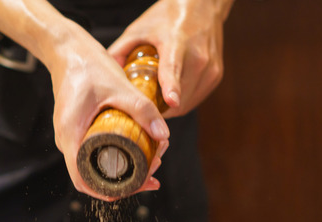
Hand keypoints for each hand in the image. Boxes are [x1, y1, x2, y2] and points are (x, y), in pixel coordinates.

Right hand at [46, 27, 170, 199]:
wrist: (68, 50)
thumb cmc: (87, 66)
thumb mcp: (120, 88)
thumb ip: (143, 110)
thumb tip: (164, 136)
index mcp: (71, 135)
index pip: (84, 179)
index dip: (109, 191)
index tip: (135, 188)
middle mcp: (67, 141)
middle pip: (92, 177)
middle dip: (125, 180)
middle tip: (153, 172)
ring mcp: (71, 136)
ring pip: (95, 164)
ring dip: (123, 166)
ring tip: (152, 158)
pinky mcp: (77, 129)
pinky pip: (94, 151)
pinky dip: (116, 153)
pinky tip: (137, 147)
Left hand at [108, 0, 233, 117]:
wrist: (202, 6)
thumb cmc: (168, 17)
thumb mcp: (139, 29)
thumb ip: (120, 51)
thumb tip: (105, 75)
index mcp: (177, 43)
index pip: (174, 69)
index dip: (172, 88)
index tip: (171, 102)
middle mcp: (198, 56)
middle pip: (179, 95)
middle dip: (159, 108)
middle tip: (141, 111)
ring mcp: (210, 67)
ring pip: (188, 102)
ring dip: (170, 109)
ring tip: (155, 103)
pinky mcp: (216, 75)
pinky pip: (196, 99)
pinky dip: (183, 102)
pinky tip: (170, 97)